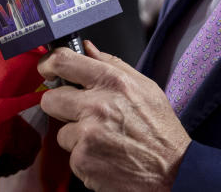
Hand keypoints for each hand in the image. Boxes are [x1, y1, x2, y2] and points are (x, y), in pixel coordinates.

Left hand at [39, 41, 189, 190]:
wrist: (174, 172)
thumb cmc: (161, 131)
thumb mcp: (145, 87)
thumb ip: (112, 64)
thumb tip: (87, 48)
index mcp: (112, 82)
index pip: (63, 61)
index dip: (48, 64)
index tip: (46, 69)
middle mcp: (97, 106)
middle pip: (49, 99)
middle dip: (60, 106)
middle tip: (78, 113)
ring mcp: (87, 135)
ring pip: (61, 131)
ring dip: (76, 136)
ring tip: (103, 140)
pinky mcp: (83, 161)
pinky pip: (71, 155)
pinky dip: (85, 157)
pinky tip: (105, 156)